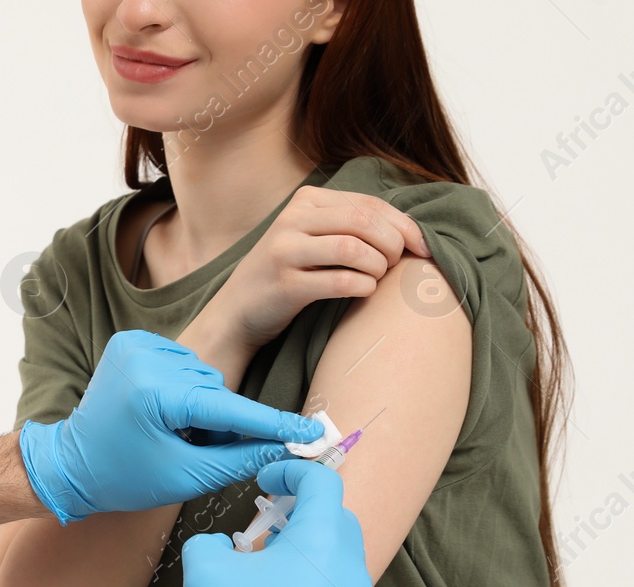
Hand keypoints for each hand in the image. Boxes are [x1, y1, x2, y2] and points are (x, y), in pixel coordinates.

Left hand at [17, 331, 322, 522]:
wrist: (69, 464)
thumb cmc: (123, 476)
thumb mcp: (186, 476)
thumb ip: (238, 460)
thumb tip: (285, 449)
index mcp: (154, 393)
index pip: (228, 407)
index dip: (271, 423)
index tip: (309, 430)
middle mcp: (145, 359)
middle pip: (216, 389)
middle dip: (219, 422)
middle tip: (198, 449)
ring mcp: (135, 344)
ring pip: (202, 375)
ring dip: (201, 405)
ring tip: (175, 432)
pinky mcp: (129, 341)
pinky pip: (181, 363)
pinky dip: (183, 386)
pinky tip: (162, 410)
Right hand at [181, 459, 372, 586]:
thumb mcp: (205, 572)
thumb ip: (210, 545)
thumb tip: (218, 548)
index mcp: (321, 539)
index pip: (321, 483)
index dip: (293, 473)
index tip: (270, 481)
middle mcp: (348, 567)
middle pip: (336, 519)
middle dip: (303, 514)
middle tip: (271, 525)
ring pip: (338, 562)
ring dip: (309, 556)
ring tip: (272, 573)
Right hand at [205, 186, 431, 352]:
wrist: (237, 311)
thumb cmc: (287, 274)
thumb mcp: (312, 237)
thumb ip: (350, 225)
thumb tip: (413, 231)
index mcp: (305, 201)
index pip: (369, 204)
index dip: (405, 225)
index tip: (424, 247)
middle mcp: (291, 220)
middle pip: (364, 222)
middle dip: (393, 244)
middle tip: (396, 265)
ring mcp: (284, 252)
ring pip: (354, 249)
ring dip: (378, 267)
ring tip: (376, 278)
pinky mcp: (284, 285)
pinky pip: (340, 281)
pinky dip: (363, 286)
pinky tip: (364, 291)